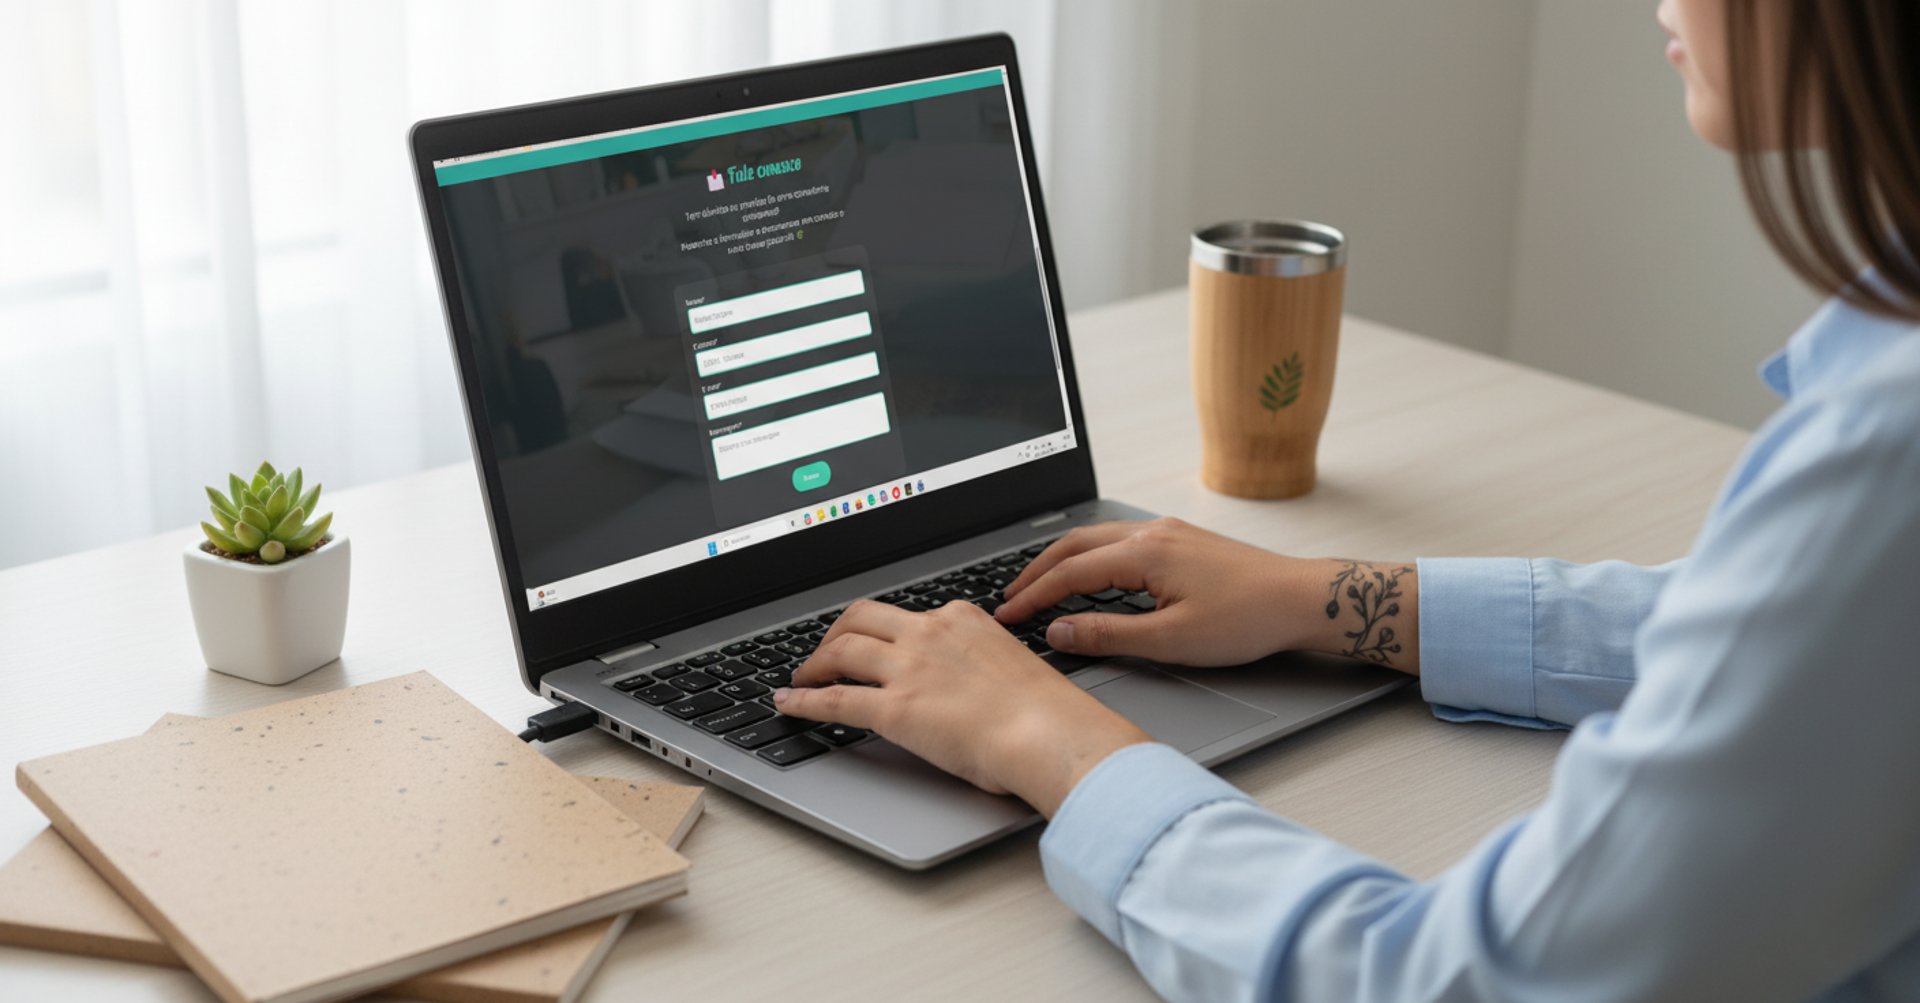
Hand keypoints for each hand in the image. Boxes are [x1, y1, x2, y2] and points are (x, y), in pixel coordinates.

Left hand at [774, 599, 1150, 816]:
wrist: (1050, 734)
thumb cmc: (1047, 712)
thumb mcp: (1012, 667)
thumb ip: (982, 665)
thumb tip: (972, 687)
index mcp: (962, 619)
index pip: (907, 615)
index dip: (879, 629)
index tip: (871, 640)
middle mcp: (930, 634)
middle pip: (861, 618)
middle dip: (835, 633)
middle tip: (824, 651)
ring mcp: (908, 669)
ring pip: (840, 651)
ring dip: (813, 663)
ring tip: (801, 678)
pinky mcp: (894, 709)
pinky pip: (835, 699)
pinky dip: (804, 701)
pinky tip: (789, 705)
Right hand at [994, 518, 1420, 672]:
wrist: (1302, 599)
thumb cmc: (1247, 620)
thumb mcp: (1171, 640)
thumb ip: (1108, 635)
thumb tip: (1058, 631)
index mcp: (1144, 553)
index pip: (1069, 573)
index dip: (1033, 596)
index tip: (1008, 615)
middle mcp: (1152, 533)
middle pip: (1075, 545)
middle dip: (1037, 570)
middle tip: (1010, 596)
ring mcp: (1169, 532)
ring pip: (1097, 538)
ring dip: (1063, 560)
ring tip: (1040, 584)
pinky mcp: (1183, 540)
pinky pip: (1120, 540)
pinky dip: (1091, 555)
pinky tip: (1090, 573)